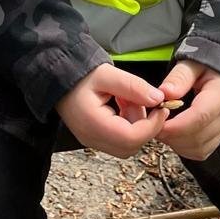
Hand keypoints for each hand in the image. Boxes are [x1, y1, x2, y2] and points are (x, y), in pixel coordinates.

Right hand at [54, 63, 168, 157]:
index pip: (132, 137)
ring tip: (128, 98)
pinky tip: (122, 104)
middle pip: (130, 145)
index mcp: (94, 124)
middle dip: (144, 124)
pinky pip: (118, 139)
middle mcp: (92, 138)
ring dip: (135, 123)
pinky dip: (127, 124)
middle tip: (141, 99)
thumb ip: (133, 87)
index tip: (162, 108)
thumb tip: (158, 99)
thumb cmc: (79, 73)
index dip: (152, 125)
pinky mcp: (94, 138)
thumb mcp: (107, 74)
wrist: (57, 75)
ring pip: (126, 144)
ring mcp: (92, 141)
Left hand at [156, 60, 219, 161]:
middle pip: (200, 137)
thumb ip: (179, 77)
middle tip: (154, 125)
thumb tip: (163, 94)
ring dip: (178, 144)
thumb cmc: (208, 63)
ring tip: (163, 129)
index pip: (200, 116)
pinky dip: (185, 148)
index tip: (157, 123)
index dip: (177, 125)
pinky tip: (174, 134)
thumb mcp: (192, 62)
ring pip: (201, 149)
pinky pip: (203, 151)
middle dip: (173, 136)